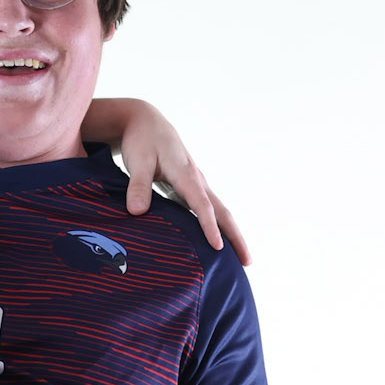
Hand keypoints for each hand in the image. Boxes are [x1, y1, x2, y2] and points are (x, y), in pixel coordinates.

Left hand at [117, 102, 249, 263]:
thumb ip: (138, 186)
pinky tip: (216, 243)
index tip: (217, 248)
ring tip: (239, 259)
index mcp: (187, 174)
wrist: (145, 122)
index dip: (210, 227)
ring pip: (219, 212)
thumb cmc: (141, 140)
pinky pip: (208, 210)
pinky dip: (216, 226)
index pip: (202, 205)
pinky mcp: (189, 188)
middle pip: (222, 212)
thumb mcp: (137, 160)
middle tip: (247, 262)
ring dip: (230, 233)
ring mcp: (196, 185)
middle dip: (235, 237)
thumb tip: (137, 211)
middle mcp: (197, 180)